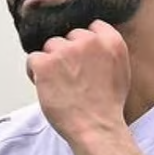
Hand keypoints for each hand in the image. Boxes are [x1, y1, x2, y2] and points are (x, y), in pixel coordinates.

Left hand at [27, 20, 130, 143]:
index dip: (84, 43)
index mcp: (111, 41)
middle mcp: (88, 41)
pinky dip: (34, 72)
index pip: (92, 26)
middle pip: (68, 37)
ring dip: (50, 62)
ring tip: (59, 84)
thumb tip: (94, 41)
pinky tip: (45, 86)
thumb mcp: (120, 71)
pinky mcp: (45, 63)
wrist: (95, 128)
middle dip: (67, 53)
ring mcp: (65, 51)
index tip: (82, 57)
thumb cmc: (106, 106)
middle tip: (70, 76)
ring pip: (50, 46)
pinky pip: (32, 58)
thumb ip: (108, 51)